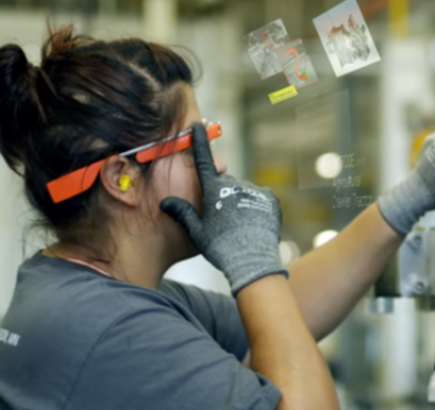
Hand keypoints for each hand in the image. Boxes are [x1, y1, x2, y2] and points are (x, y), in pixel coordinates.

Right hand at [160, 124, 286, 294]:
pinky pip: (259, 199)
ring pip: (242, 191)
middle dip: (222, 194)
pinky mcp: (269, 199)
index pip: (203, 160)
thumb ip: (182, 213)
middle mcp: (233, 184)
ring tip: (239, 226)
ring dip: (239, 201)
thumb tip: (165, 202)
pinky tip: (252, 224)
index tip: (197, 126)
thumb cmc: (220, 247)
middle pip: (225, 183)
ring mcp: (253, 190)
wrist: (252, 258)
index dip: (199, 143)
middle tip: (223, 219)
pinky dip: (255, 207)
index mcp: (213, 189)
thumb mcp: (196, 232)